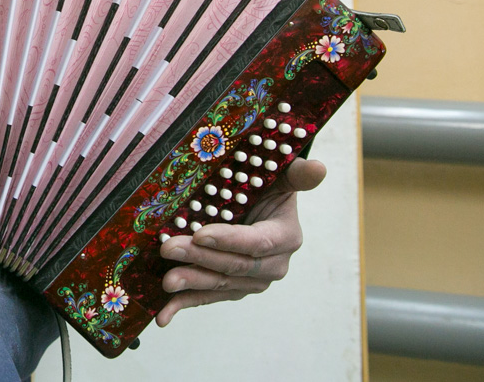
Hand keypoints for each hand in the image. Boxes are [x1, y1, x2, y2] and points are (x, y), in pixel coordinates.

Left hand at [155, 157, 326, 325]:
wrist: (259, 206)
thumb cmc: (267, 187)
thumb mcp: (282, 177)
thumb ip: (298, 174)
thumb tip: (319, 168)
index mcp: (285, 237)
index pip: (258, 242)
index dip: (230, 240)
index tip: (201, 233)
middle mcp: (273, 266)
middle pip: (234, 266)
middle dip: (200, 259)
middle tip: (168, 249)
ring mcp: (252, 281)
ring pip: (220, 285)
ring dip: (192, 283)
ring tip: (166, 281)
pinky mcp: (233, 289)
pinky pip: (208, 298)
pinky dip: (185, 305)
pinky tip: (164, 315)